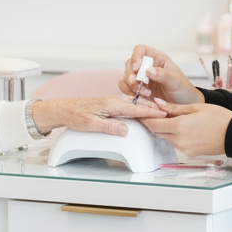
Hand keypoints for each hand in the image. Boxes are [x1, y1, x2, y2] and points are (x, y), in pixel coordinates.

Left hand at [32, 95, 166, 135]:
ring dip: (146, 108)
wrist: (63, 109)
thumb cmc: (75, 116)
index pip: (136, 109)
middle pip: (138, 105)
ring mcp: (111, 103)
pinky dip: (137, 109)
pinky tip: (140, 112)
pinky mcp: (109, 105)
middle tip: (167, 113)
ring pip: (133, 105)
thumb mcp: (91, 124)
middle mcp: (113, 101)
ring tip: (159, 112)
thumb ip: (109, 127)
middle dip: (153, 108)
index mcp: (111, 105)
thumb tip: (125, 130)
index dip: (151, 112)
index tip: (163, 114)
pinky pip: (127, 107)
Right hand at [118, 45, 202, 105]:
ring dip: (131, 85)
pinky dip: (129, 92)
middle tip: (136, 84)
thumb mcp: (175, 82)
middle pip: (130, 63)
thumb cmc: (182, 89)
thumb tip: (148, 70)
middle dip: (131, 74)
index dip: (136, 57)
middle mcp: (147, 65)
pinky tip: (141, 97)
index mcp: (157, 58)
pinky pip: (126, 87)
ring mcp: (142, 77)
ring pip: (127, 76)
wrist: (183, 104)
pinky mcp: (139, 88)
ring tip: (145, 94)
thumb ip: (163, 75)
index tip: (136, 69)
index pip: (140, 50)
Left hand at [141, 100, 231, 156]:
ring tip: (167, 117)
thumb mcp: (195, 107)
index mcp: (179, 126)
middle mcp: (179, 140)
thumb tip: (158, 103)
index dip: (145, 117)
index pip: (153, 123)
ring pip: (166, 137)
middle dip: (153, 122)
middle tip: (151, 112)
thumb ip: (174, 107)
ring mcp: (184, 148)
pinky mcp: (189, 153)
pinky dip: (174, 134)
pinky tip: (180, 126)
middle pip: (157, 131)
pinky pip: (176, 143)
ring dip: (164, 128)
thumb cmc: (219, 118)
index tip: (140, 111)